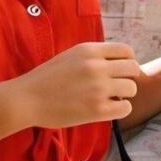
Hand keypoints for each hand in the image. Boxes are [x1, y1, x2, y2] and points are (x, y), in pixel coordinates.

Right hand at [13, 41, 141, 128]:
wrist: (26, 99)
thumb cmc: (46, 79)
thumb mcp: (70, 56)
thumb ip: (93, 56)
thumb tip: (118, 62)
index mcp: (89, 50)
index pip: (126, 50)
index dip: (126, 61)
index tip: (119, 71)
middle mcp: (96, 66)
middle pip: (133, 69)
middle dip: (128, 78)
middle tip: (116, 86)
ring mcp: (98, 88)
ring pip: (132, 88)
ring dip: (124, 94)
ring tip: (108, 98)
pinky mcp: (97, 110)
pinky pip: (126, 108)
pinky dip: (119, 109)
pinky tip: (106, 109)